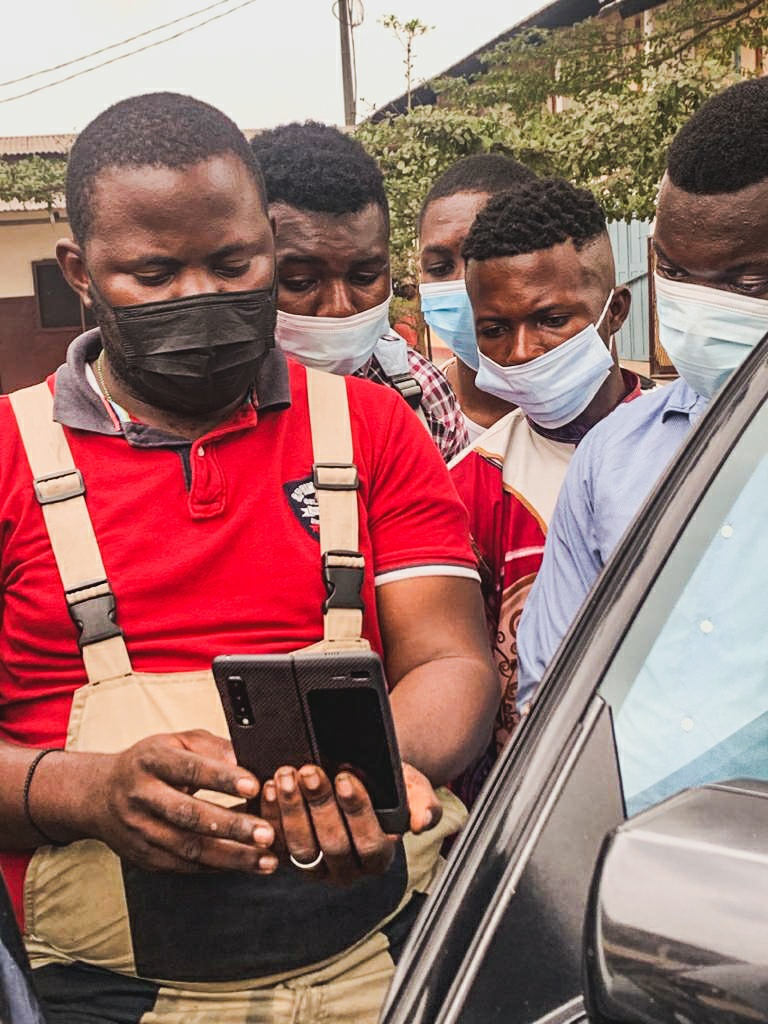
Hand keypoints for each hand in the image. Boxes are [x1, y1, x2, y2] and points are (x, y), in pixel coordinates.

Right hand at [81, 730, 277, 873]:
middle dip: (232, 826)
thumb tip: (247, 758)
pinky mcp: (145, 857)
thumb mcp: (176, 742)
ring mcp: (141, 831)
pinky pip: (185, 865)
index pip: (191, 769)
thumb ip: (212, 747)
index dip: (223, 778)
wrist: (100, 795)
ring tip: (265, 858)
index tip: (254, 786)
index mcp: (152, 761)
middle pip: (189, 814)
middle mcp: (143, 796)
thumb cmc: (150, 763)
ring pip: (189, 848)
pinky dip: (217, 866)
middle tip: (268, 832)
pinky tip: (244, 864)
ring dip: (232, 856)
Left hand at [260, 761, 441, 884]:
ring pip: (300, 847)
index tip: (345, 779)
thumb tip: (423, 821)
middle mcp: (346, 869)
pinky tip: (268, 787)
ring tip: (286, 776)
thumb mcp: (411, 787)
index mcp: (379, 857)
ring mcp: (314, 866)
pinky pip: (275, 841)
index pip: (370, 842)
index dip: (357, 812)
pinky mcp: (286, 856)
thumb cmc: (387, 784)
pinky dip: (270, 814)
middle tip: (310, 772)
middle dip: (320, 805)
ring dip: (291, 810)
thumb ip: (423, 802)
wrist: (360, 776)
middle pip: (332, 845)